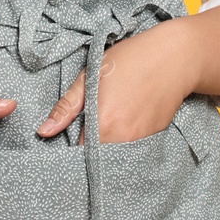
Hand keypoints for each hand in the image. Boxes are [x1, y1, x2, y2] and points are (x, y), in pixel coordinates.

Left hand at [37, 19, 199, 143]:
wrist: (176, 58)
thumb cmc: (131, 60)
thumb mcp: (91, 75)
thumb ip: (66, 107)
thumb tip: (43, 132)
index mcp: (102, 124)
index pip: (77, 155)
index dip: (67, 154)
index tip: (61, 148)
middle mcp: (123, 139)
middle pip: (96, 162)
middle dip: (85, 158)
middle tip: (78, 142)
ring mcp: (141, 142)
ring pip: (114, 159)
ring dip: (104, 153)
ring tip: (98, 135)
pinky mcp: (154, 139)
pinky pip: (132, 152)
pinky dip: (122, 147)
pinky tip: (119, 130)